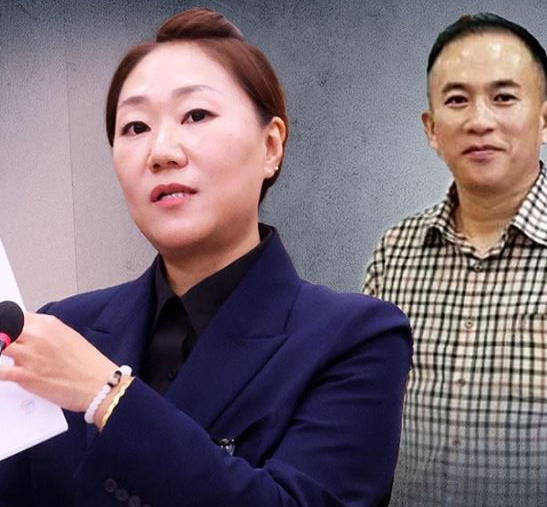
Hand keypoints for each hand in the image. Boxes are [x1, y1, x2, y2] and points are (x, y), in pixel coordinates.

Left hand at [0, 312, 116, 411]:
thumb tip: (25, 336)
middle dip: (0, 334)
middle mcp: (38, 336)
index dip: (4, 322)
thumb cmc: (87, 363)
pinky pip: (0, 371)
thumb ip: (44, 333)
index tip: (3, 327)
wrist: (99, 384)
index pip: (14, 316)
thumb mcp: (68, 337)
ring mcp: (31, 356)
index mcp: (49, 325)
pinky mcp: (27, 376)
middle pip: (3, 327)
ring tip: (0, 352)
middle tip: (1, 341)